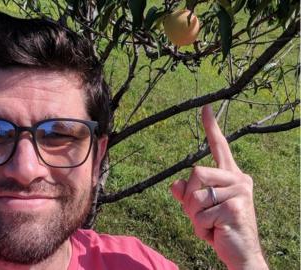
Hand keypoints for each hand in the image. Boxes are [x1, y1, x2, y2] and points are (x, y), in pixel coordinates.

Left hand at [170, 105, 268, 269]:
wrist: (240, 254)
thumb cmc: (219, 229)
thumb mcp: (199, 210)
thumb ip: (187, 195)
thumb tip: (174, 184)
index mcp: (230, 176)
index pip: (220, 147)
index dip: (211, 127)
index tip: (205, 108)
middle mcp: (238, 179)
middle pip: (195, 173)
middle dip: (189, 199)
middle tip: (201, 216)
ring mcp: (240, 192)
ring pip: (195, 195)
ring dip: (194, 216)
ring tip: (210, 225)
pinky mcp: (236, 206)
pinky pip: (201, 214)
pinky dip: (201, 228)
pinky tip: (216, 232)